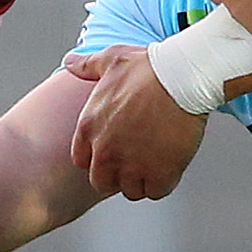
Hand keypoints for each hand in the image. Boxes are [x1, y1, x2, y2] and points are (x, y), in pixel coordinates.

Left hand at [64, 44, 210, 199]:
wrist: (182, 77)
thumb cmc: (148, 68)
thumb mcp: (111, 60)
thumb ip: (87, 66)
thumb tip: (69, 63)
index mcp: (89, 128)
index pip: (82, 161)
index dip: (98, 158)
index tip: (114, 150)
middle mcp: (105, 152)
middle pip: (102, 181)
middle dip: (117, 175)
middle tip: (135, 160)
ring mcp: (131, 166)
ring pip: (130, 190)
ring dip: (141, 180)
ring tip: (154, 163)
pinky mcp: (159, 174)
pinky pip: (156, 192)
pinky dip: (163, 183)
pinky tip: (169, 167)